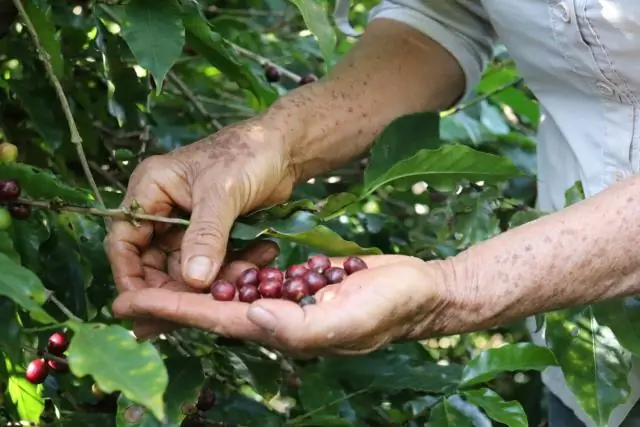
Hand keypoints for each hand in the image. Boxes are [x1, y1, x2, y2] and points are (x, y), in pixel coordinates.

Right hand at [104, 119, 296, 333]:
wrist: (285, 147)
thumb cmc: (248, 154)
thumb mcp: (222, 193)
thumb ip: (206, 236)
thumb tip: (192, 280)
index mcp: (151, 189)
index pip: (125, 240)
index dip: (130, 275)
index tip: (144, 307)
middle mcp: (163, 208)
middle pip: (154, 261)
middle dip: (179, 285)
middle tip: (204, 306)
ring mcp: (188, 223)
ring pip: (188, 266)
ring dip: (214, 278)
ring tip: (246, 275)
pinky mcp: (214, 233)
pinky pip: (213, 261)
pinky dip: (232, 268)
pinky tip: (260, 259)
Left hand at [111, 255, 455, 356]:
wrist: (418, 291)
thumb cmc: (389, 306)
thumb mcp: (347, 317)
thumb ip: (298, 326)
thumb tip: (249, 317)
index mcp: (280, 328)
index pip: (214, 319)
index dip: (171, 313)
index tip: (129, 305)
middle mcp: (275, 319)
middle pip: (211, 311)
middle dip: (168, 305)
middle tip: (122, 298)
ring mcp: (285, 302)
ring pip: (227, 296)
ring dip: (190, 289)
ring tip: (153, 279)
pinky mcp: (296, 285)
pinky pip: (252, 280)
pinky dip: (224, 273)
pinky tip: (208, 266)